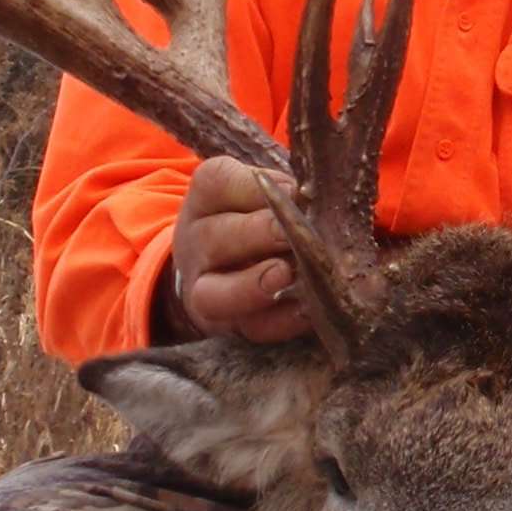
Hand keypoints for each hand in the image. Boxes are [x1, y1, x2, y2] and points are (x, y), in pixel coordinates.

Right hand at [164, 156, 308, 343]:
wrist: (222, 266)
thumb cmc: (256, 217)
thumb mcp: (261, 192)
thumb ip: (285, 189)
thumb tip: (315, 196)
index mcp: (205, 198)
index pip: (217, 181)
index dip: (254, 185)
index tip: (294, 190)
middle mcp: (196, 241)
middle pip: (214, 236)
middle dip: (256, 234)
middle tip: (291, 234)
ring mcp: (204, 288)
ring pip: (214, 294)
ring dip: (252, 285)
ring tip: (285, 275)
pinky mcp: (226, 325)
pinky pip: (249, 329)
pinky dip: (280, 322)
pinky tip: (306, 310)